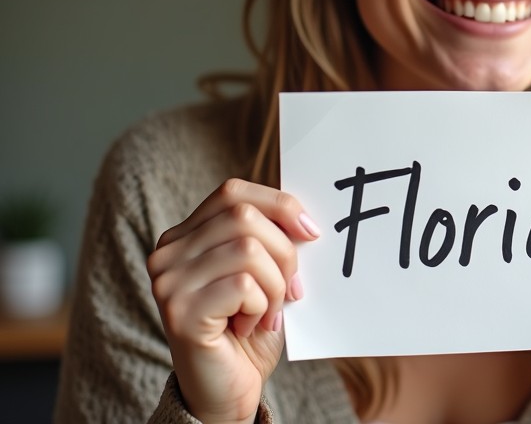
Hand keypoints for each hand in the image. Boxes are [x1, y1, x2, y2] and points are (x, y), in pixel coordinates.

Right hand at [146, 179, 320, 423]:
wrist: (228, 390)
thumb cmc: (249, 328)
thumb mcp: (264, 273)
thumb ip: (270, 239)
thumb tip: (304, 217)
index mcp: (185, 236)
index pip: (233, 191)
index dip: (278, 203)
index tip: (311, 231)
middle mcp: (167, 254)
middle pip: (244, 216)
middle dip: (285, 251)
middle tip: (293, 287)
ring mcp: (168, 282)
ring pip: (248, 249)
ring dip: (275, 284)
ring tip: (268, 310)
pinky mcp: (181, 312)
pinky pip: (243, 285)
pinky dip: (262, 306)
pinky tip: (252, 326)